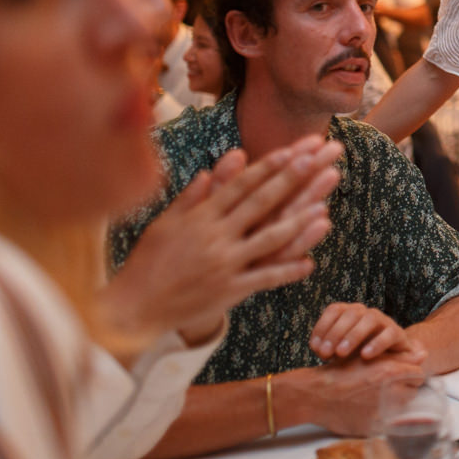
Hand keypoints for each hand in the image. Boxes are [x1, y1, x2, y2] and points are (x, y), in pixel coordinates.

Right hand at [101, 135, 341, 344]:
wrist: (134, 308)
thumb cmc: (149, 261)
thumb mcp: (166, 223)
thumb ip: (193, 196)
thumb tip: (214, 168)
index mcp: (201, 217)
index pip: (240, 186)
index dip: (267, 167)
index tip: (291, 150)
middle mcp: (215, 237)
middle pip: (260, 203)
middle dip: (290, 180)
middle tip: (315, 160)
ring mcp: (225, 264)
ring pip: (268, 239)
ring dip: (298, 223)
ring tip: (323, 208)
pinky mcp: (229, 291)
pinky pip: (264, 279)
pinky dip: (287, 272)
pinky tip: (310, 263)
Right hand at [284, 356, 425, 436]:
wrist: (318, 395)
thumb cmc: (343, 371)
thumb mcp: (370, 357)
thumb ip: (399, 355)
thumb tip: (423, 353)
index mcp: (391, 371)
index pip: (418, 374)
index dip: (410, 372)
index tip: (401, 373)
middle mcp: (391, 391)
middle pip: (414, 391)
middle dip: (406, 387)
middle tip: (390, 385)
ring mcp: (383, 411)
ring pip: (403, 407)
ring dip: (397, 401)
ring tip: (380, 395)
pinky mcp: (375, 427)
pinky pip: (390, 422)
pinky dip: (384, 415)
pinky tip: (371, 408)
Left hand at [310, 302, 426, 363]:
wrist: (389, 361)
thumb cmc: (358, 356)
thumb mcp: (339, 353)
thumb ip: (327, 350)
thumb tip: (319, 349)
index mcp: (349, 313)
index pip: (334, 310)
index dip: (322, 326)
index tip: (315, 347)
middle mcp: (365, 313)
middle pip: (350, 313)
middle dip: (335, 333)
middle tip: (325, 353)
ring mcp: (383, 321)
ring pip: (369, 319)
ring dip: (353, 335)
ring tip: (341, 353)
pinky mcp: (397, 333)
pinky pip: (389, 334)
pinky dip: (377, 343)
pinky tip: (365, 355)